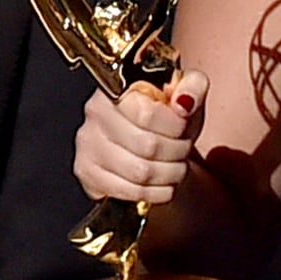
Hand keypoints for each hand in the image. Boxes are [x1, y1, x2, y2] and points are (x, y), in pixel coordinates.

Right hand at [72, 70, 207, 203]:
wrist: (151, 141)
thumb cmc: (167, 115)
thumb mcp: (188, 92)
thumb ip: (193, 87)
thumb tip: (183, 102)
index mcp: (120, 87)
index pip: (147, 114)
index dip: (175, 127)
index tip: (183, 128)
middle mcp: (96, 113)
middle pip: (147, 146)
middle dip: (177, 152)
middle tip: (183, 149)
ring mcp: (88, 145)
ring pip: (140, 172)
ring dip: (170, 174)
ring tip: (176, 166)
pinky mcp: (87, 173)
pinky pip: (129, 191)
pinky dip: (156, 192)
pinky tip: (163, 183)